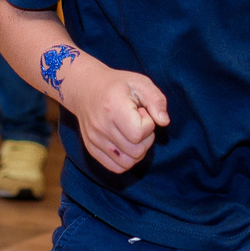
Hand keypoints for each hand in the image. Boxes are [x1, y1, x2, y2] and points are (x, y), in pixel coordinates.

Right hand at [60, 55, 167, 172]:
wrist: (86, 89)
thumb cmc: (117, 85)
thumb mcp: (140, 83)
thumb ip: (156, 100)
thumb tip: (164, 122)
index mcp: (113, 107)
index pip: (139, 133)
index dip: (148, 124)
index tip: (141, 111)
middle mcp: (101, 126)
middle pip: (136, 151)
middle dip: (145, 139)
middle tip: (137, 122)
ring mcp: (94, 139)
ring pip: (127, 163)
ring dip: (137, 151)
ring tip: (131, 133)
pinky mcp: (91, 149)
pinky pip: (116, 167)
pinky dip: (126, 160)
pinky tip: (125, 143)